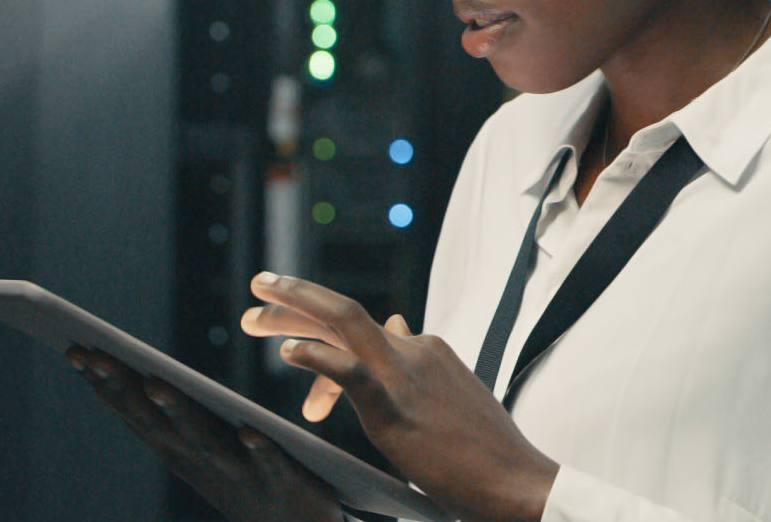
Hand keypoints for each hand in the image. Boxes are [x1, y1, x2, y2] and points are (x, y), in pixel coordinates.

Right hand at [64, 346, 342, 521]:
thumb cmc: (246, 480)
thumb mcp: (202, 451)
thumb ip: (175, 419)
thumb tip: (142, 377)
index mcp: (180, 451)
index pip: (135, 413)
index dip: (106, 383)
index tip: (76, 349)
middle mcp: (200, 463)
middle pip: (156, 423)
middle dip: (123, 389)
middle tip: (94, 354)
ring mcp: (239, 475)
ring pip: (203, 442)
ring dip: (176, 414)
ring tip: (154, 384)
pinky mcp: (282, 482)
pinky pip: (270, 466)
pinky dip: (259, 452)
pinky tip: (250, 432)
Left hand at [241, 272, 557, 521]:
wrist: (519, 482)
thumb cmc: (482, 447)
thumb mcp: (447, 390)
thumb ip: (416, 360)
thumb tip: (396, 324)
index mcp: (423, 348)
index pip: (360, 331)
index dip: (319, 333)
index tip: (288, 332)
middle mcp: (413, 350)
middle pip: (342, 312)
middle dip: (294, 298)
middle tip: (256, 288)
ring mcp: (404, 375)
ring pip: (341, 324)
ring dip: (290, 314)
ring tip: (251, 318)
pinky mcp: (395, 406)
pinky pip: (349, 372)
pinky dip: (315, 357)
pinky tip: (288, 352)